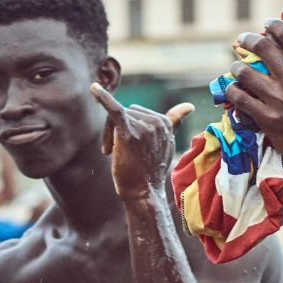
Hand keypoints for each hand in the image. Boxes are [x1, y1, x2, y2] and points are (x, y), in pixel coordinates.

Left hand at [93, 82, 194, 199]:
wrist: (143, 193)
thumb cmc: (149, 171)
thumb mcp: (164, 144)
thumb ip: (173, 122)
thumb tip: (189, 106)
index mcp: (165, 122)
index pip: (137, 113)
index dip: (129, 129)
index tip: (129, 151)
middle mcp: (157, 122)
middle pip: (126, 112)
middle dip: (116, 131)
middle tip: (113, 153)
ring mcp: (144, 127)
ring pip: (115, 116)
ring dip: (109, 135)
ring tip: (111, 154)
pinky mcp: (129, 132)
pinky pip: (114, 110)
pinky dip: (103, 98)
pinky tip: (93, 88)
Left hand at [223, 20, 282, 169]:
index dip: (274, 24)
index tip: (267, 22)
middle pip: (263, 49)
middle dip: (249, 39)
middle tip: (243, 38)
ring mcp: (277, 101)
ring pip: (246, 73)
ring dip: (237, 65)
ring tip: (236, 65)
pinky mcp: (265, 118)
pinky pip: (240, 99)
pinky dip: (233, 90)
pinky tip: (232, 87)